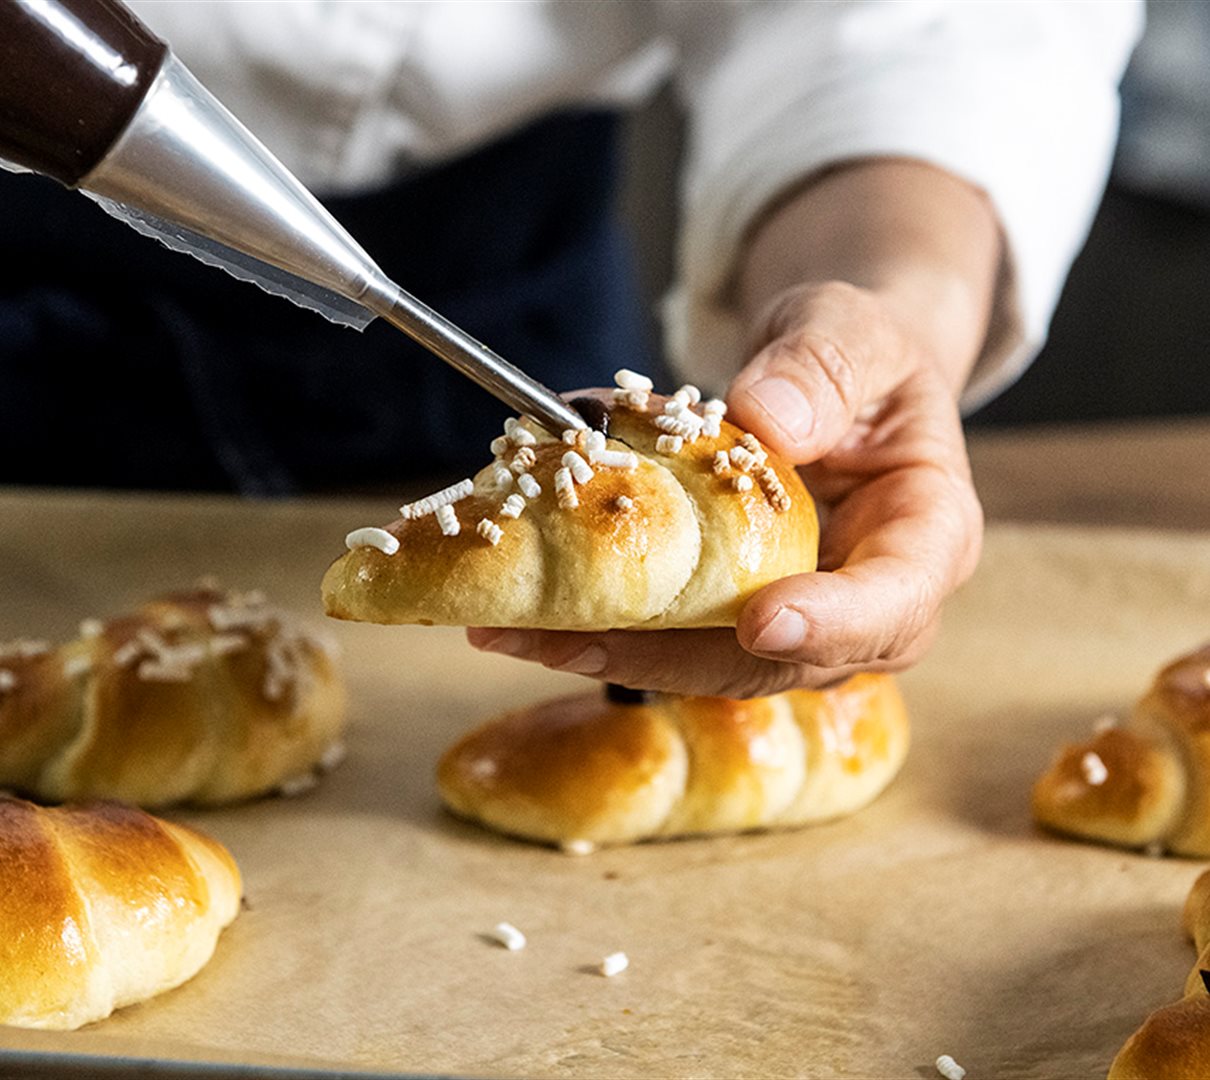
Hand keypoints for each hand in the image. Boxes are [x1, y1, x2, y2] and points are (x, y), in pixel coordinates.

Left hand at [467, 281, 983, 696]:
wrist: (838, 381)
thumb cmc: (861, 354)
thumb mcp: (855, 328)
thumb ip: (824, 364)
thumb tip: (767, 417)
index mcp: (926, 535)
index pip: (897, 600)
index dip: (834, 623)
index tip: (761, 623)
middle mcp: (868, 603)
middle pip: (785, 661)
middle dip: (673, 659)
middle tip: (568, 637)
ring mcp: (801, 622)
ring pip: (715, 666)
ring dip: (613, 655)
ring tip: (514, 630)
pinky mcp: (738, 620)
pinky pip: (677, 639)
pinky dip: (605, 628)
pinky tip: (528, 614)